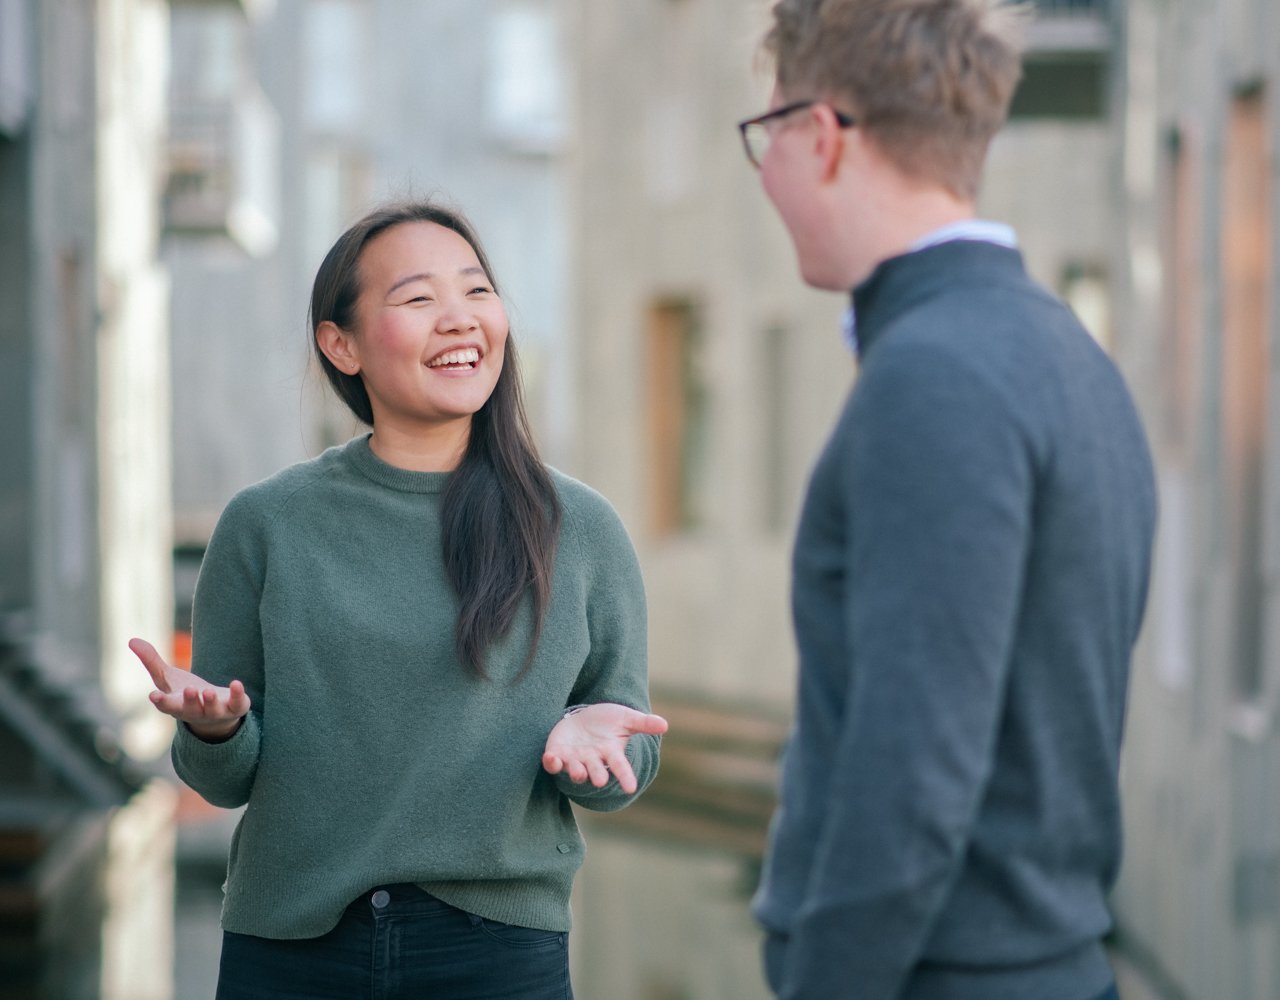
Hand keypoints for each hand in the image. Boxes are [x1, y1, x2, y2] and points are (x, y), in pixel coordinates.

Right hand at [129, 637, 249, 741]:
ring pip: (212, 709)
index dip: (161, 702)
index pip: (166, 705)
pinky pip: (237, 704)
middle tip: (189, 690)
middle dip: (189, 701)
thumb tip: (131, 640)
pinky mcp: (235, 708)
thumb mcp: (168, 678)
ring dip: (209, 701)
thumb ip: (151, 661)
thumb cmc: (185, 694)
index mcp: (176, 705)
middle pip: (190, 709)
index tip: (153, 695)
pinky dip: (237, 695)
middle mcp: (195, 712)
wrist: (215, 714)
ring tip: (206, 691)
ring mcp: (216, 712)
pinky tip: (236, 683)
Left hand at [542, 703, 667, 793]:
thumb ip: (643, 723)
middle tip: (600, 781)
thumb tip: (665, 725)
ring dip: (576, 772)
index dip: (625, 776)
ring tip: (578, 772)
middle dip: (597, 775)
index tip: (631, 788)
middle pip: (595, 770)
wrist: (582, 718)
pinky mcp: (557, 753)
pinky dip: (551, 762)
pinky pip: (553, 762)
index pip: (620, 766)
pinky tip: (551, 758)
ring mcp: (574, 758)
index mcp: (610, 752)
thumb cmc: (607, 720)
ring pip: (575, 769)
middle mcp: (592, 759)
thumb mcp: (625, 718)